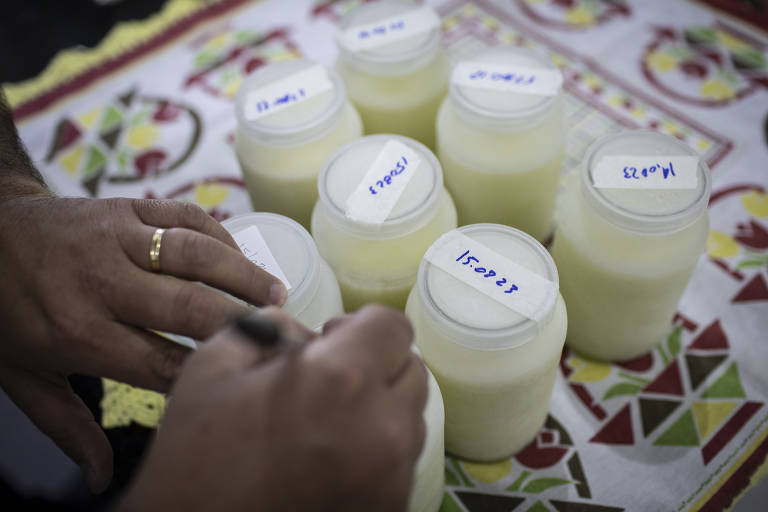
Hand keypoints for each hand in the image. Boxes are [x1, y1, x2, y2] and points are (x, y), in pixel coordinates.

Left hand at [0, 191, 287, 491]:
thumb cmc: (7, 313)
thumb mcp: (24, 378)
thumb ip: (68, 428)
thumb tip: (100, 479)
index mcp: (79, 333)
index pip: (160, 362)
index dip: (208, 374)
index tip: (245, 380)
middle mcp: (103, 283)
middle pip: (189, 306)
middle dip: (240, 324)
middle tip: (281, 336)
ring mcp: (117, 238)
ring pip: (196, 253)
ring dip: (244, 274)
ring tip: (277, 293)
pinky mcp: (127, 208)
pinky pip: (186, 217)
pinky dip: (221, 237)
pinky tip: (240, 258)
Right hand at [118, 305, 427, 511]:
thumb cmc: (196, 459)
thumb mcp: (214, 368)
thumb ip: (271, 328)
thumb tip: (307, 331)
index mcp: (341, 381)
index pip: (393, 326)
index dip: (362, 324)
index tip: (332, 339)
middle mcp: (383, 428)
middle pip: (411, 369)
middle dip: (375, 363)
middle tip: (329, 379)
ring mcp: (393, 475)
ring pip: (411, 416)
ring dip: (380, 407)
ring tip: (329, 423)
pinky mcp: (392, 507)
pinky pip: (402, 460)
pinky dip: (378, 449)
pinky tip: (333, 458)